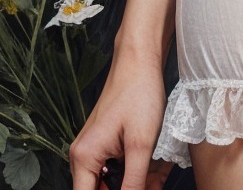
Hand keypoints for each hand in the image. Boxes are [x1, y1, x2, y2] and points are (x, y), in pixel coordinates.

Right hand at [69, 54, 173, 189]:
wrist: (139, 63)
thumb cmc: (138, 95)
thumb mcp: (141, 144)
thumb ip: (134, 181)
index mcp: (84, 158)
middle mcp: (83, 156)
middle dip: (132, 189)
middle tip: (153, 183)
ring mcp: (94, 150)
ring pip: (115, 180)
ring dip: (139, 180)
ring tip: (159, 171)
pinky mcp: (106, 144)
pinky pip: (120, 166)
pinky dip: (139, 168)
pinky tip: (157, 162)